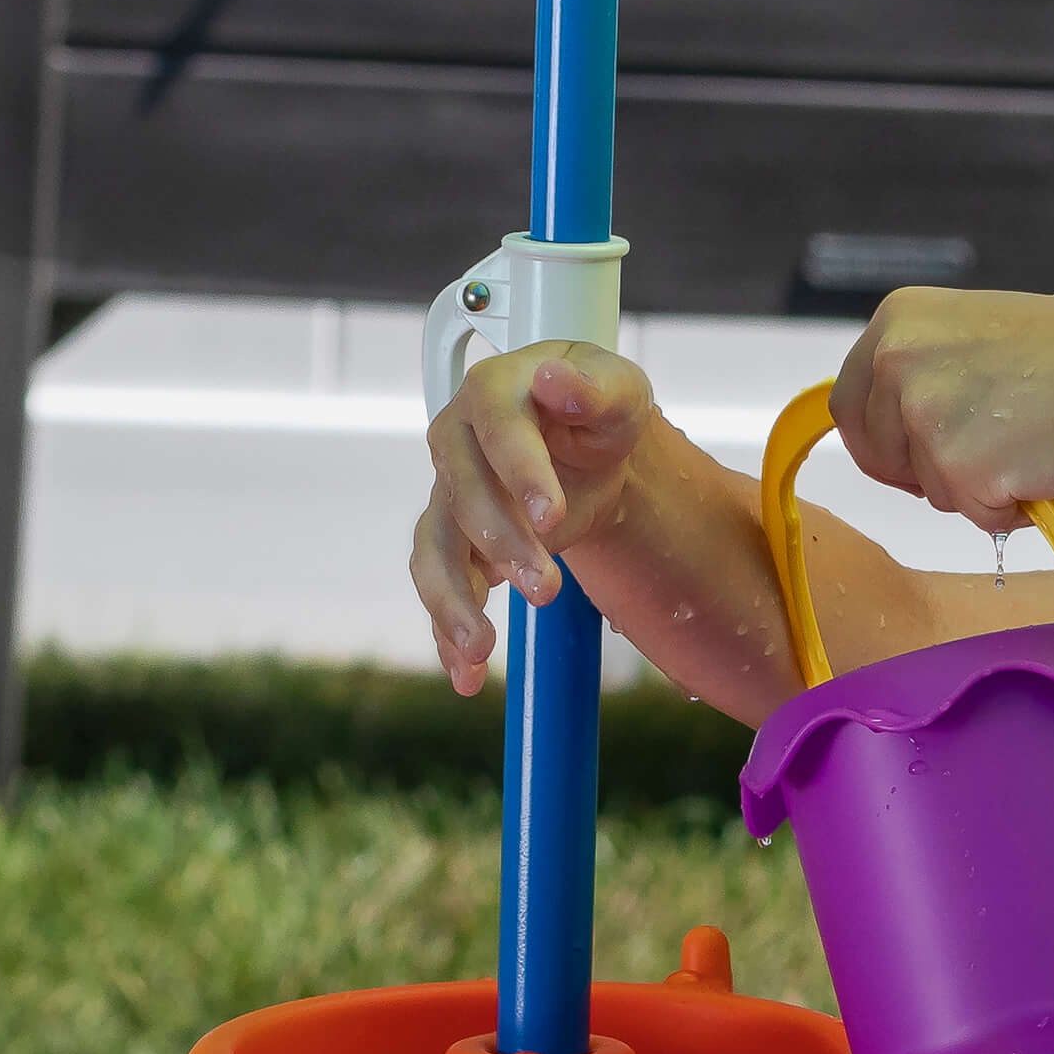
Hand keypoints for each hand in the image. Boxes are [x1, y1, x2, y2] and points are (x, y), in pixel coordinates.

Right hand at [412, 344, 657, 693]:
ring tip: (482, 650)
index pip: (500, 432)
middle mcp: (457, 442)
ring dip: (454, 600)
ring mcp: (450, 494)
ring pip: (436, 548)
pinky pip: (441, 585)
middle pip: (462, 496)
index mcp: (494, 393)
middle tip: (548, 590)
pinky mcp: (455, 539)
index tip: (555, 516)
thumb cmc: (600, 407)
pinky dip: (446, 630)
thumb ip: (593, 385)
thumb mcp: (617, 388)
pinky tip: (463, 675)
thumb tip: (554, 378)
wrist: (586, 441)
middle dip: (501, 545)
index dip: (522, 474)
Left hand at [830, 289, 1053, 532]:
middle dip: (924, 471)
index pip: (849, 406)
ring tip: (1024, 445)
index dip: (878, 443)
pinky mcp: (960, 468)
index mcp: (896, 323)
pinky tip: (1038, 467)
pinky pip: (974, 516)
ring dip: (974, 488)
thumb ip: (921, 373)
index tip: (907, 460)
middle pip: (878, 455)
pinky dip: (1008, 508)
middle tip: (980, 460)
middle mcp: (897, 364)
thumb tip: (893, 433)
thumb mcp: (968, 339)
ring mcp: (925, 417)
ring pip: (930, 489)